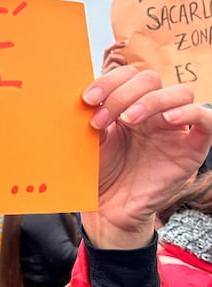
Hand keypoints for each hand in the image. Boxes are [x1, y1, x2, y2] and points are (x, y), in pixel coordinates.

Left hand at [81, 67, 211, 248]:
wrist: (107, 210)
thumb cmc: (99, 174)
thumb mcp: (90, 142)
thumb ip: (94, 117)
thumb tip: (87, 95)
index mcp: (127, 106)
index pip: (128, 76)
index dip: (109, 82)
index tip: (87, 99)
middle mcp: (152, 114)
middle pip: (151, 80)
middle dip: (123, 94)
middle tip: (101, 118)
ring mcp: (173, 130)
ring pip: (180, 93)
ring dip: (151, 101)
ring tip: (127, 120)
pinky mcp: (191, 149)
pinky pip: (206, 121)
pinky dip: (191, 114)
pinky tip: (168, 120)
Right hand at [101, 41, 126, 74]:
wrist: (119, 92)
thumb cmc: (124, 77)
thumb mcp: (124, 67)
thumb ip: (124, 61)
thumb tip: (129, 50)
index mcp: (108, 63)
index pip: (108, 50)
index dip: (115, 45)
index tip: (124, 43)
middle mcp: (104, 65)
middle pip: (107, 50)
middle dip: (115, 45)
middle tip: (124, 45)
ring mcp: (104, 69)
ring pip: (111, 56)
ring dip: (120, 58)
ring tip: (125, 64)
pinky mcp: (105, 74)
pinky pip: (114, 64)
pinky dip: (120, 65)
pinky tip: (123, 70)